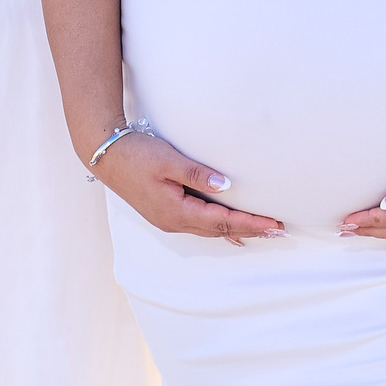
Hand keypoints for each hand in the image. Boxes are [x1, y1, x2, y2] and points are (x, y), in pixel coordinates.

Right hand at [96, 131, 284, 245]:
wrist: (106, 155)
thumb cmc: (137, 154)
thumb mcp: (168, 160)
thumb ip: (198, 174)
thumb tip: (226, 186)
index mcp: (177, 211)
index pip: (222, 220)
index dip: (250, 223)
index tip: (274, 224)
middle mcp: (174, 221)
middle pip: (219, 229)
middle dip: (250, 230)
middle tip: (279, 230)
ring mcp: (169, 219)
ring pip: (210, 229)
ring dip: (237, 229)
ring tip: (263, 230)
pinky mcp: (166, 212)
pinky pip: (200, 224)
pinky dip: (219, 226)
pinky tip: (230, 230)